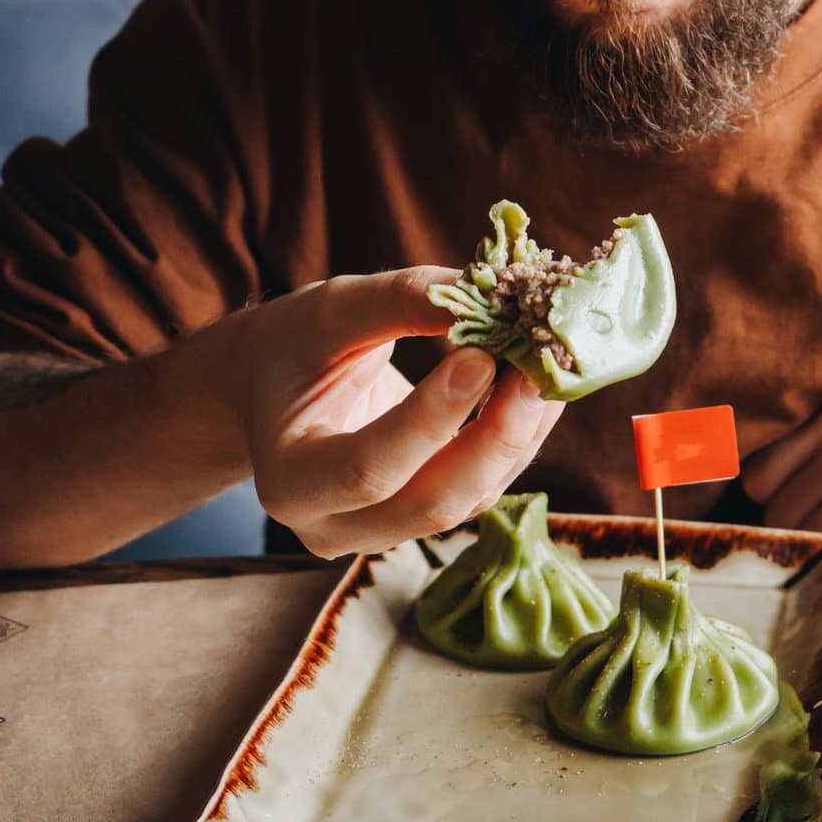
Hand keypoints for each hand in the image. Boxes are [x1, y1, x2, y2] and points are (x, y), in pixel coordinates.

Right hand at [201, 267, 562, 558]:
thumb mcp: (328, 310)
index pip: (367, 470)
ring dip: (520, 433)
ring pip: (469, 498)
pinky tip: (540, 383)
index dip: (430, 421)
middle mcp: (334, 525)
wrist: (271, 385)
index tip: (481, 358)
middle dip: (495, 438)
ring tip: (550, 364)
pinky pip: (483, 484)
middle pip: (430, 504)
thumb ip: (399, 301)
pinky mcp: (425, 512)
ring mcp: (383, 530)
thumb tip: (487, 291)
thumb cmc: (290, 344)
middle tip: (537, 368)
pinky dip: (518, 435)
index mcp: (289, 481)